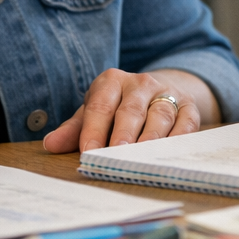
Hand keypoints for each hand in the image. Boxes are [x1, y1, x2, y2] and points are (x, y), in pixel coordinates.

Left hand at [43, 69, 200, 151]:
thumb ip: (74, 130)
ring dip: (151, 138)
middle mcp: (141, 83)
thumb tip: (50, 144)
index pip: (101, 105)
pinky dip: (179, 139)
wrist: (158, 92)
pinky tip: (169, 154)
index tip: (88, 152)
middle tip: (116, 154)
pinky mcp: (188, 106)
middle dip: (123, 134)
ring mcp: (167, 93)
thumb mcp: (95, 112)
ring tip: (142, 157)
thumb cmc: (119, 107)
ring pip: (160, 115)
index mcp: (112, 81)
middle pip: (131, 110)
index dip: (94, 129)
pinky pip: (186, 123)